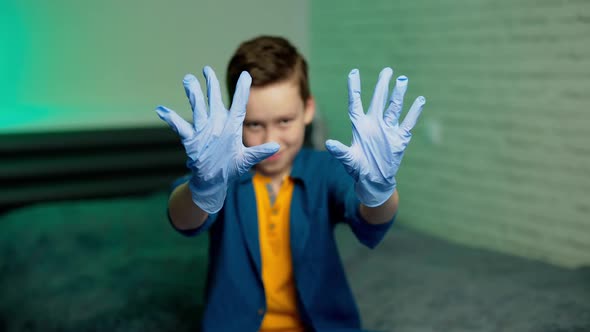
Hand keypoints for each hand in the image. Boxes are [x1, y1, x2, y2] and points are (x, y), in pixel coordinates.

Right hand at [155, 66, 278, 212]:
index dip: (242, 91)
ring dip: (193, 95)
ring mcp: (203, 131)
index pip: (238, 106)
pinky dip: (171, 118)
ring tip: (188, 79)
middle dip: (211, 85)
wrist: (213, 181)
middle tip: (206, 68)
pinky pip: (181, 127)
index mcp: (232, 127)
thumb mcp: (246, 160)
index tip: (246, 75)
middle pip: (214, 101)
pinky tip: (162, 109)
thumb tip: (277, 147)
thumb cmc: (230, 169)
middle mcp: (217, 125)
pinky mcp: (192, 140)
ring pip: (198, 109)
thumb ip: (259, 152)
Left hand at [325, 67, 424, 206]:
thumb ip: (340, 151)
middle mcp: (374, 124)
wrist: (374, 180)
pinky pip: (408, 123)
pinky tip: (419, 100)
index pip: (356, 103)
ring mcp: (387, 130)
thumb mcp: (349, 160)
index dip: (354, 88)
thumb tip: (329, 144)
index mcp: (359, 126)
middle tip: (387, 70)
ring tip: (402, 80)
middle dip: (382, 86)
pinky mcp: (399, 138)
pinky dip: (414, 112)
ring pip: (394, 108)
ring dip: (398, 95)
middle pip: (378, 101)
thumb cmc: (358, 169)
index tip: (354, 72)